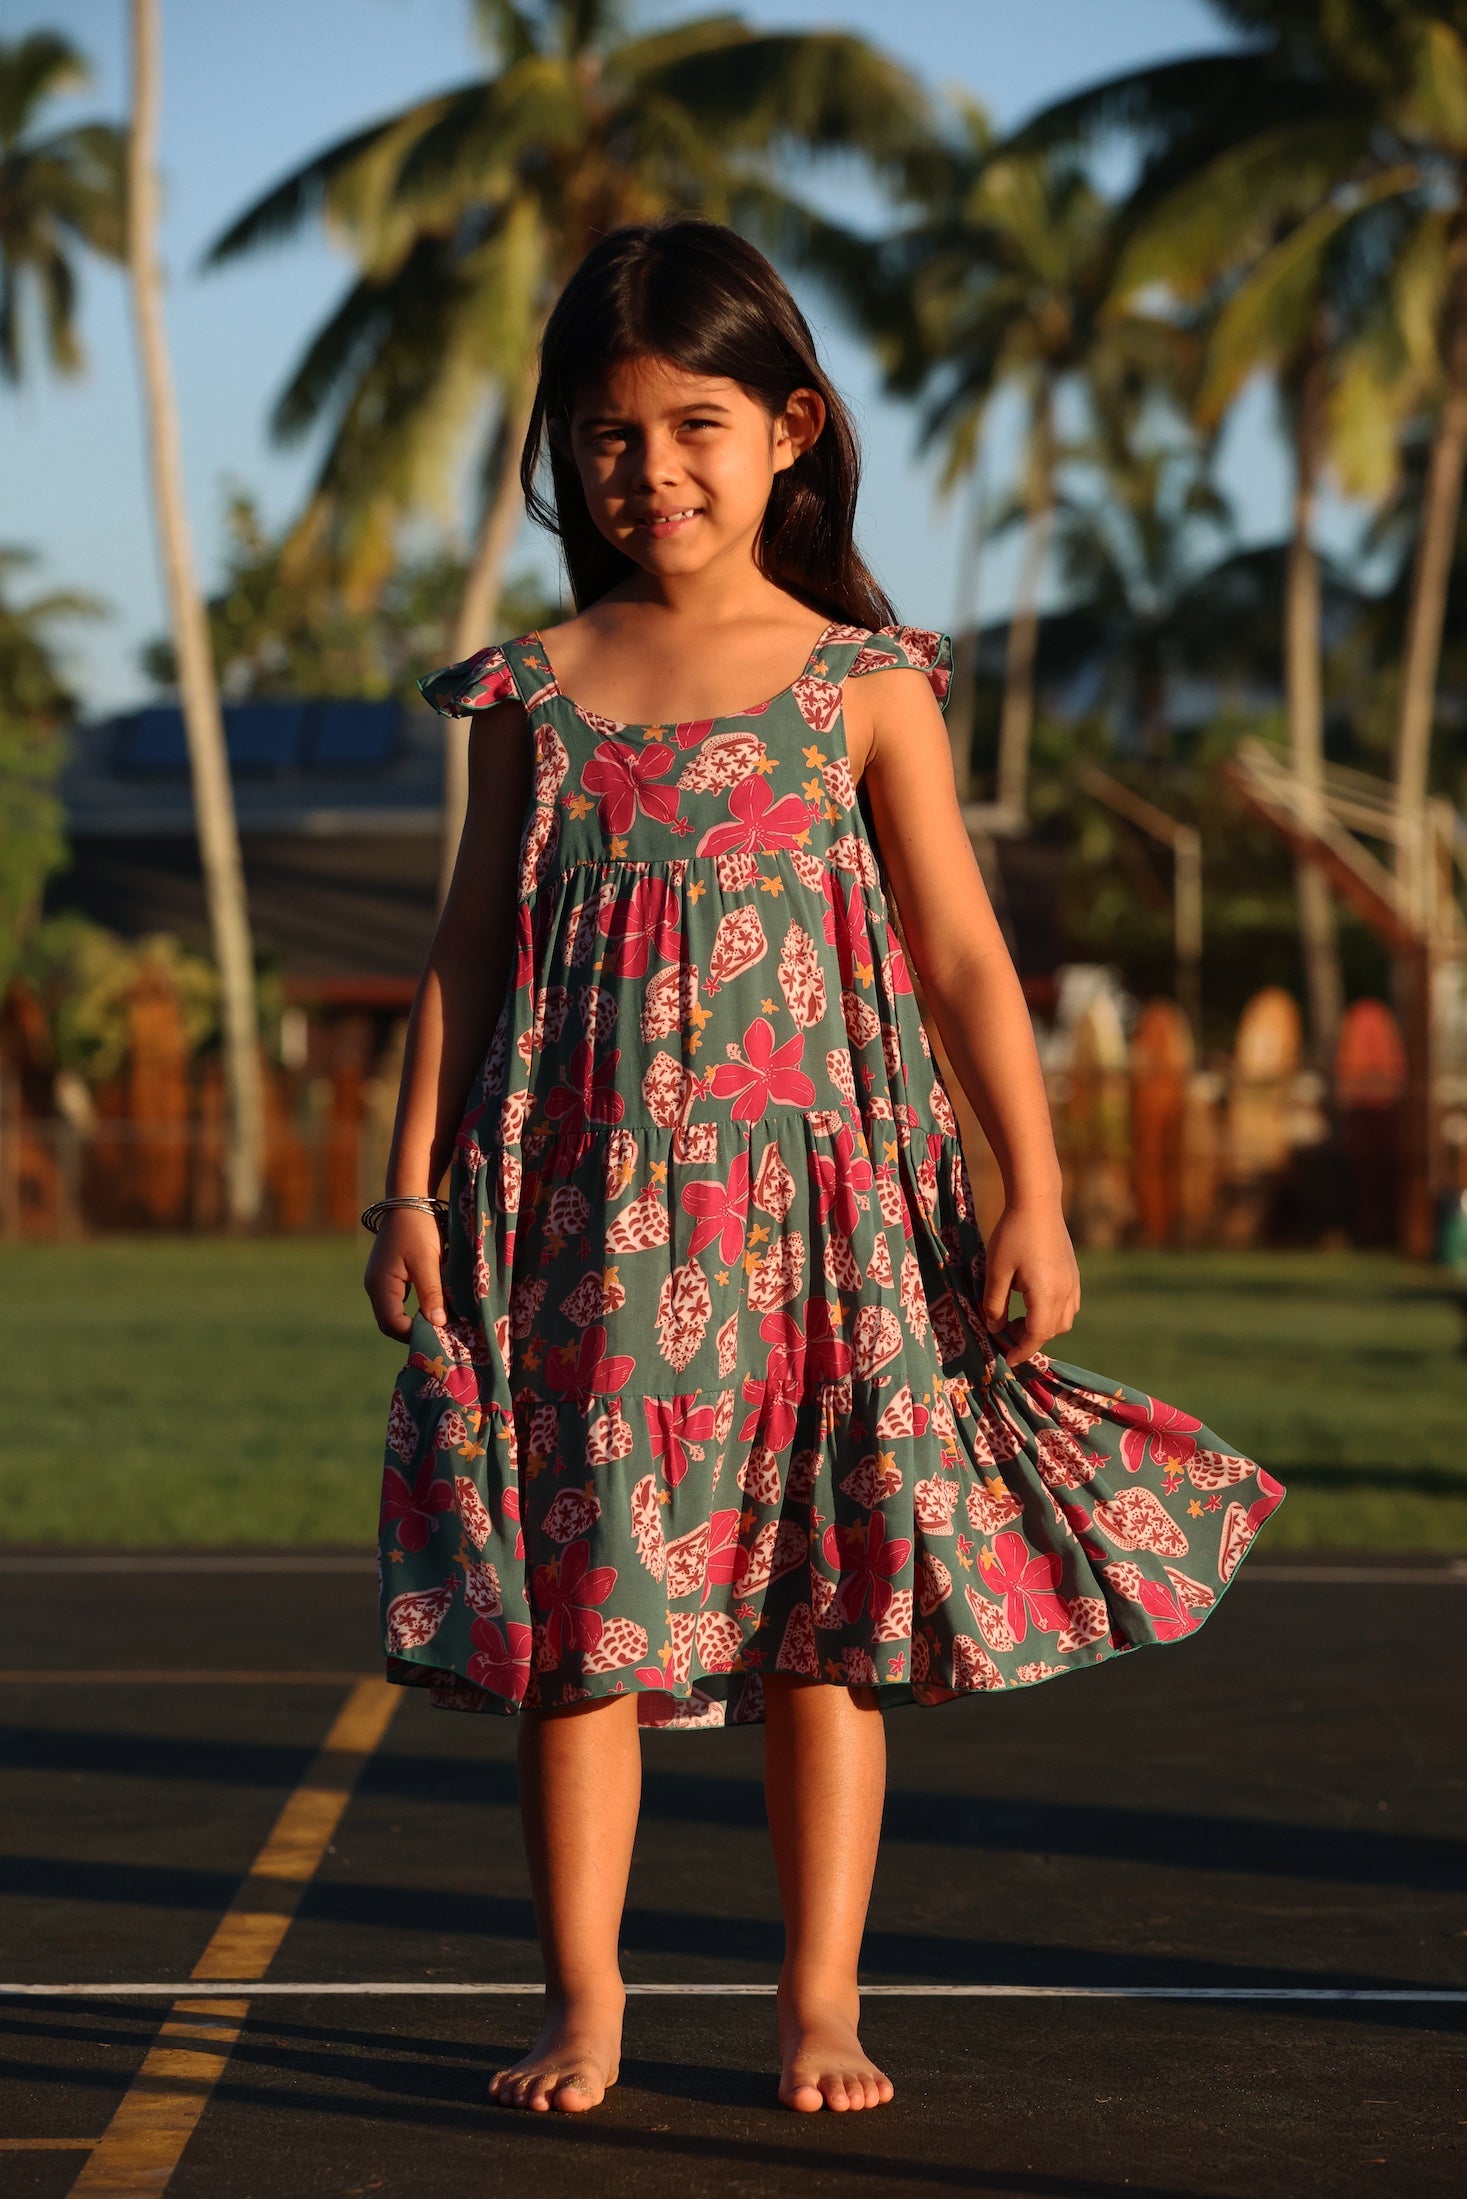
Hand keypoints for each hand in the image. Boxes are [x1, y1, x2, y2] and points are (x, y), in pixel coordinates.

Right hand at [364, 1207, 446, 1340]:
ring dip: (417, 1320)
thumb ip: (431, 1293)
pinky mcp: (390, 1275)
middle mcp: (375, 1286)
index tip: (441, 1336)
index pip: (392, 1324)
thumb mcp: (427, 1261)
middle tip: (443, 1335)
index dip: (415, 1334)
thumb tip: (438, 1324)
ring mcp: (381, 1281)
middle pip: (391, 1323)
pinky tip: (435, 1306)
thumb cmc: (418, 1228)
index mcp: (380, 1285)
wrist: (410, 1199)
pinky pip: (400, 1301)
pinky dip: (416, 1308)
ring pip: (396, 1312)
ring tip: (442, 1324)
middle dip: (415, 1331)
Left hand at [980, 1199, 1080, 1368]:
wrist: (1037, 1202)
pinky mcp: (1074, 1272)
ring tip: (1019, 1317)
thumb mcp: (996, 1271)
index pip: (1037, 1335)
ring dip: (1044, 1326)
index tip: (1007, 1359)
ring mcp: (1073, 1281)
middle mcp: (1066, 1291)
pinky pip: (1070, 1304)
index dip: (1022, 1351)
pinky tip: (1034, 1301)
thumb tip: (994, 1329)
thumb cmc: (1012, 1234)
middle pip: (1053, 1330)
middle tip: (1006, 1332)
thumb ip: (994, 1304)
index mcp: (1046, 1294)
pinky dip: (1054, 1312)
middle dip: (1031, 1339)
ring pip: (1064, 1319)